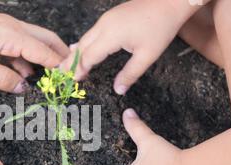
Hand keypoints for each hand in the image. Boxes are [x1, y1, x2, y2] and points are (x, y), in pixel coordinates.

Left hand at [0, 0, 68, 92]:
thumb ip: (0, 78)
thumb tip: (23, 88)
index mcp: (9, 34)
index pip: (44, 51)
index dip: (60, 66)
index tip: (74, 78)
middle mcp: (12, 28)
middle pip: (46, 40)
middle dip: (61, 57)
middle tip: (71, 75)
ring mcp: (5, 28)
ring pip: (34, 42)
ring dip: (45, 58)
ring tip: (53, 78)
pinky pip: (19, 46)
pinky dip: (27, 59)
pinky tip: (26, 75)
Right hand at [61, 0, 186, 94]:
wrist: (169, 1)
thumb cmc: (160, 27)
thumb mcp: (147, 55)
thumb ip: (130, 74)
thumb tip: (118, 90)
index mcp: (111, 35)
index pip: (89, 55)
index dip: (80, 69)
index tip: (73, 80)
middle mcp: (104, 25)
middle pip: (82, 46)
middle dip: (71, 61)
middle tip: (61, 74)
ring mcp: (106, 19)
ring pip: (86, 38)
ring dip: (76, 52)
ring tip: (66, 65)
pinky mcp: (110, 16)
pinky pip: (92, 32)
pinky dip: (84, 43)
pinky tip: (78, 47)